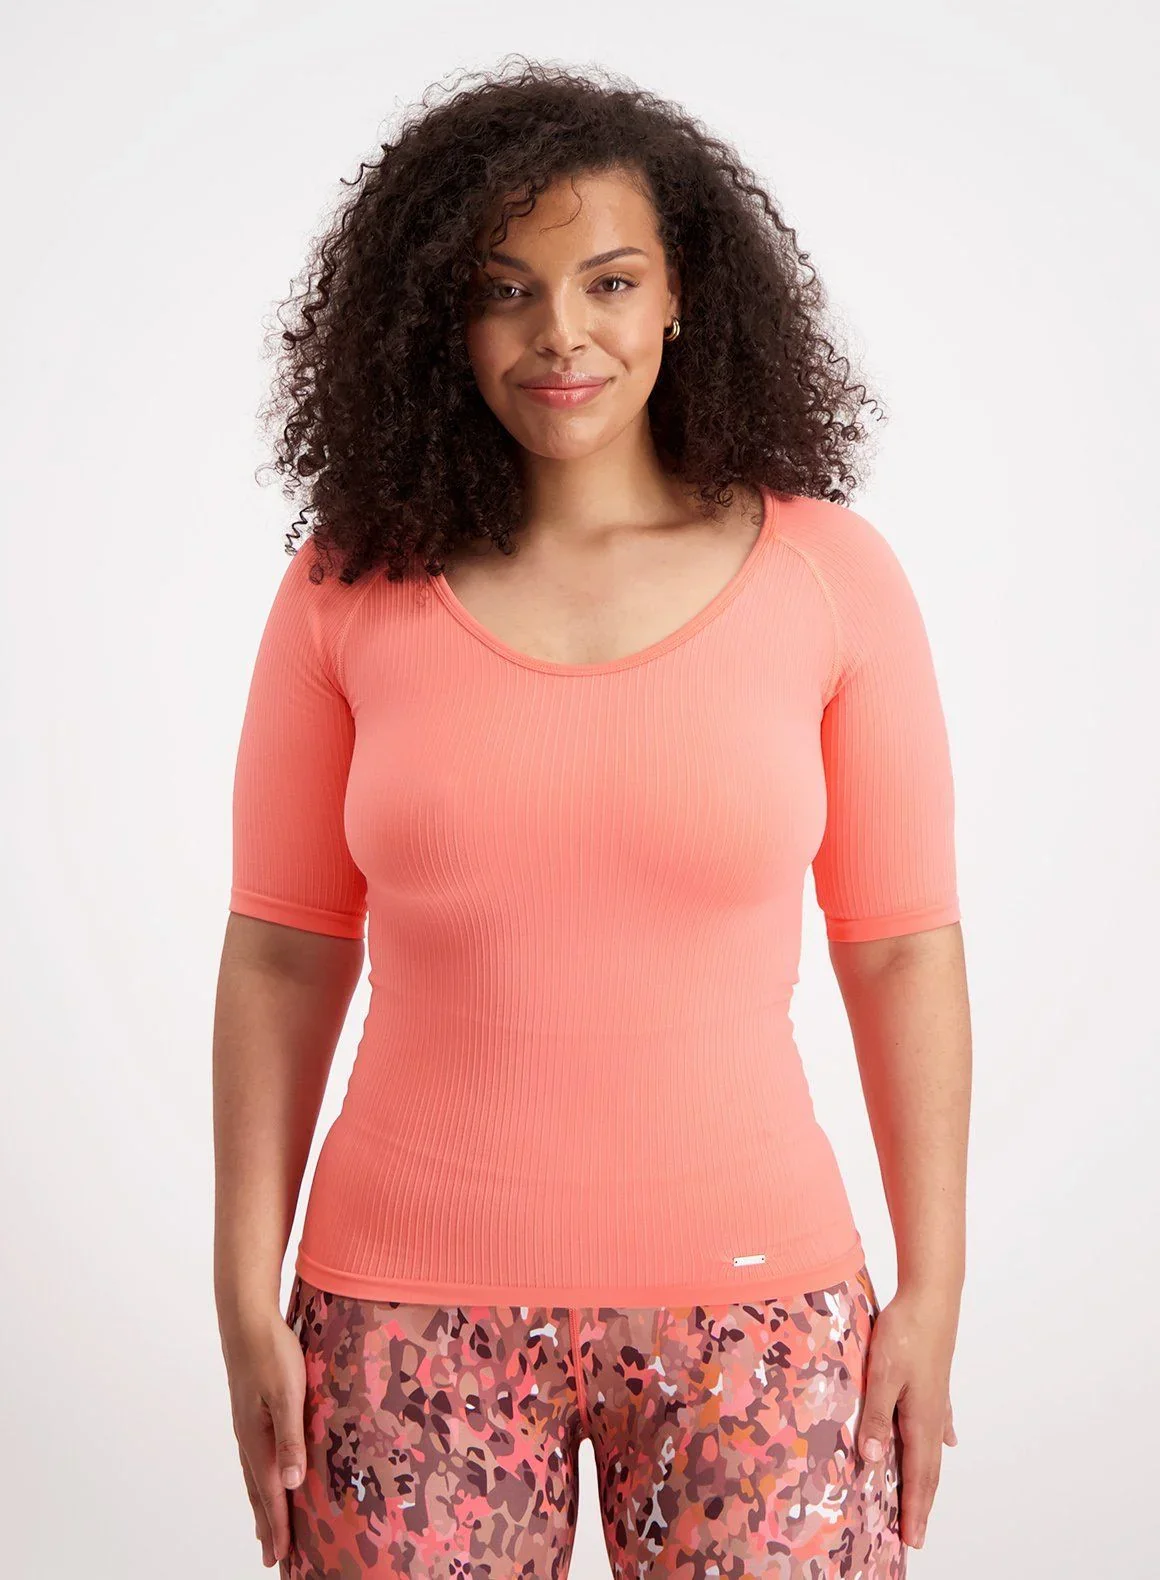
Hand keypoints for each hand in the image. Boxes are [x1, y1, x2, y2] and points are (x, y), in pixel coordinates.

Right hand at [219, 1305, 307, 1569]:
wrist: (246, 1319)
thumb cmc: (271, 1352)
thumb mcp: (288, 1393)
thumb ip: (291, 1438)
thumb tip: (292, 1483)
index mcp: (256, 1438)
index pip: (270, 1492)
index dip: (278, 1525)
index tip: (281, 1556)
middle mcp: (247, 1438)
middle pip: (258, 1492)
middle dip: (267, 1525)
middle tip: (272, 1558)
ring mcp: (246, 1426)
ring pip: (253, 1476)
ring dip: (262, 1506)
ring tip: (266, 1530)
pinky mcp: (249, 1413)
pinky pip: (254, 1458)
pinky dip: (259, 1480)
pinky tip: (265, 1477)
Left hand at [856, 1283, 959, 1550]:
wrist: (931, 1295)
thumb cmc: (905, 1332)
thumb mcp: (881, 1375)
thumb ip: (876, 1416)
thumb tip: (873, 1460)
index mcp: (920, 1419)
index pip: (918, 1477)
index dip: (914, 1510)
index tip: (911, 1541)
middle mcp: (933, 1415)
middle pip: (929, 1469)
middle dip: (921, 1503)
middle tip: (916, 1535)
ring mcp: (937, 1397)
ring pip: (932, 1447)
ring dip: (927, 1476)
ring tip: (925, 1499)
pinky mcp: (935, 1380)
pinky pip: (938, 1421)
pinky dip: (938, 1438)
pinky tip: (948, 1441)